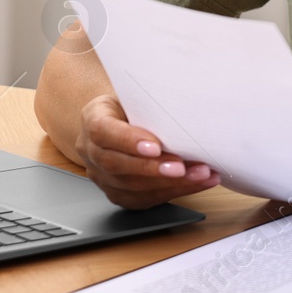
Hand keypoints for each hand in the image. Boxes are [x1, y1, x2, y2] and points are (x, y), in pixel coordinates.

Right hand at [74, 94, 219, 208]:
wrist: (122, 119)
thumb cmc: (135, 103)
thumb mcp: (138, 93)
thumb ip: (152, 99)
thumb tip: (187, 101)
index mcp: (93, 119)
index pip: (104, 132)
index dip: (129, 141)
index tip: (156, 147)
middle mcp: (91, 151)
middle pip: (116, 164)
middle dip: (153, 169)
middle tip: (182, 167)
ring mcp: (101, 175)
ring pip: (131, 187)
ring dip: (170, 184)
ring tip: (200, 175)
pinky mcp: (116, 193)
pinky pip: (142, 199)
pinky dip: (173, 192)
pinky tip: (197, 183)